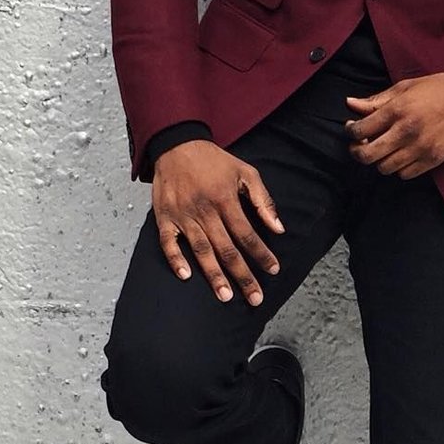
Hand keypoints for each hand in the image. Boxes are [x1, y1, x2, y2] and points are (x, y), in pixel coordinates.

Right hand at [152, 139, 284, 304]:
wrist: (177, 145)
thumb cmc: (213, 161)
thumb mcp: (245, 171)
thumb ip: (263, 200)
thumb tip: (278, 228)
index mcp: (225, 199)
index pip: (247, 234)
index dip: (261, 254)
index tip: (273, 270)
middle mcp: (204, 211)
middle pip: (226, 249)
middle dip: (243, 275)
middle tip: (255, 298)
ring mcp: (183, 216)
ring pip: (201, 251)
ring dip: (214, 275)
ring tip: (226, 296)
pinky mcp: (165, 218)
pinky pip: (168, 243)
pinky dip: (176, 259)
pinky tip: (186, 276)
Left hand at [344, 71, 443, 178]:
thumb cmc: (436, 88)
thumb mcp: (404, 88)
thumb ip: (376, 100)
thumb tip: (350, 104)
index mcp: (397, 110)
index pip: (360, 130)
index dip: (351, 131)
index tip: (353, 128)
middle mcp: (407, 132)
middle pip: (368, 155)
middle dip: (358, 151)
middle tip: (360, 144)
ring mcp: (421, 148)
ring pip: (385, 168)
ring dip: (380, 159)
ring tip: (384, 148)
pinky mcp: (434, 159)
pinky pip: (405, 174)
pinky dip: (399, 168)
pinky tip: (401, 154)